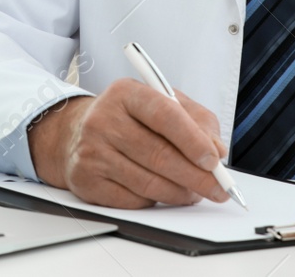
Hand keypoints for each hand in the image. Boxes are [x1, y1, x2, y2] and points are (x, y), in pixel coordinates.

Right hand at [27, 78, 230, 207]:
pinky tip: (162, 193)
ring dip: (179, 193)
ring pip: (149, 183)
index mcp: (126, 93)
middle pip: (159, 155)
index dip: (193, 140)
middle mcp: (104, 119)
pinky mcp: (86, 179)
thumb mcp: (162, 104)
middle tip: (218, 188)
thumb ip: (196, 121)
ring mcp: (92, 151)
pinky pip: (133, 200)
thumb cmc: (128, 118)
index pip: (165, 115)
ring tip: (193, 192)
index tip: (214, 160)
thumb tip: (217, 151)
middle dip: (196, 176)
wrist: (76, 133)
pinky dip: (155, 201)